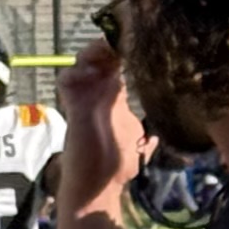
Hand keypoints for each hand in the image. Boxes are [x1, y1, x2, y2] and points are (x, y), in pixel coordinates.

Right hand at [56, 36, 149, 212]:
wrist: (98, 188)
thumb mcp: (138, 139)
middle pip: (101, 54)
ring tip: (110, 50)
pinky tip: (94, 74)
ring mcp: (83, 97)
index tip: (144, 41)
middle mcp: (97, 92)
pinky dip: (77, 72)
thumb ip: (145, 128)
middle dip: (112, 43)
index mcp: (114, 96)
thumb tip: (162, 127)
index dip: (128, 48)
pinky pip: (66, 79)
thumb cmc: (116, 166)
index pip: (118, 62)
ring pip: (82, 60)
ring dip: (96, 52)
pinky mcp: (72, 106)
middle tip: (126, 40)